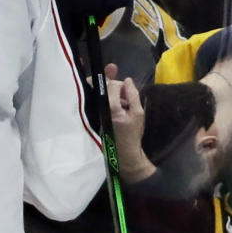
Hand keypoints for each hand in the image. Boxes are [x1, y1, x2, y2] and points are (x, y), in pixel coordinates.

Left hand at [105, 64, 156, 182]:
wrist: (123, 153)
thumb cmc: (132, 134)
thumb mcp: (138, 114)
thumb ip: (132, 95)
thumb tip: (127, 80)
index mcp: (110, 107)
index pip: (111, 85)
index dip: (120, 84)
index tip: (126, 89)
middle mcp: (99, 107)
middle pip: (99, 85)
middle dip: (109, 82)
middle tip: (117, 82)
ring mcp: (94, 111)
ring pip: (97, 92)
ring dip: (108, 90)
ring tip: (120, 100)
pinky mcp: (93, 114)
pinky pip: (96, 99)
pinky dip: (104, 97)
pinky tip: (114, 102)